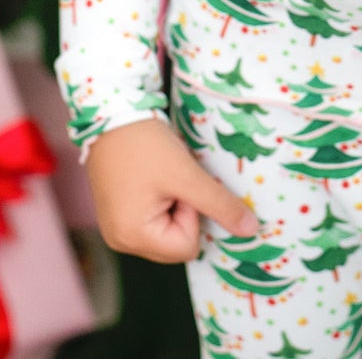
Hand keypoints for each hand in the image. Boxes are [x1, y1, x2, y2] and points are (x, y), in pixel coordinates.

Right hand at [84, 116, 258, 262]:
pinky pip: (151, 220)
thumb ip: (220, 205)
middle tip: (172, 180)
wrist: (111, 114)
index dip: (192, 215)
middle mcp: (121, 241)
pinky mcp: (116, 214)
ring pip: (165, 231)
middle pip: (175, 244)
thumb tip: (250, 230)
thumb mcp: (187, 175)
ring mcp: (116, 229)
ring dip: (173, 205)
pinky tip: (153, 178)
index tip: (180, 185)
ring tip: (161, 177)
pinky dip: (160, 200)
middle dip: (183, 212)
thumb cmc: (146, 145)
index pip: (187, 247)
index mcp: (133, 238)